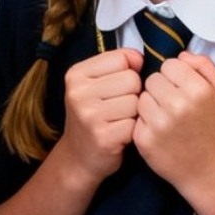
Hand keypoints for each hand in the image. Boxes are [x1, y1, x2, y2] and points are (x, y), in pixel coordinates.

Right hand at [60, 48, 143, 182]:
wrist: (78, 156)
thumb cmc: (93, 115)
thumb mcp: (93, 84)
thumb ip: (116, 65)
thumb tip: (138, 58)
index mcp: (76, 74)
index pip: (121, 58)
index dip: (127, 72)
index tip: (116, 86)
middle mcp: (79, 93)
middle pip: (132, 79)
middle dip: (132, 93)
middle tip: (118, 106)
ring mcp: (90, 116)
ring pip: (137, 101)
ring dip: (134, 113)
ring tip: (119, 120)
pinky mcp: (104, 137)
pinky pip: (136, 123)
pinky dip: (133, 129)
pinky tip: (120, 133)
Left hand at [132, 52, 214, 190]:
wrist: (209, 171)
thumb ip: (205, 66)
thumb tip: (181, 55)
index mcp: (198, 90)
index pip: (169, 64)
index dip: (175, 76)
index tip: (182, 89)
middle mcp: (177, 105)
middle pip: (152, 79)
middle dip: (161, 89)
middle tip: (173, 105)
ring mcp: (159, 124)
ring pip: (141, 97)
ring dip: (151, 104)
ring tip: (166, 118)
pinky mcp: (144, 140)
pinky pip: (135, 117)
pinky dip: (145, 122)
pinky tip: (159, 132)